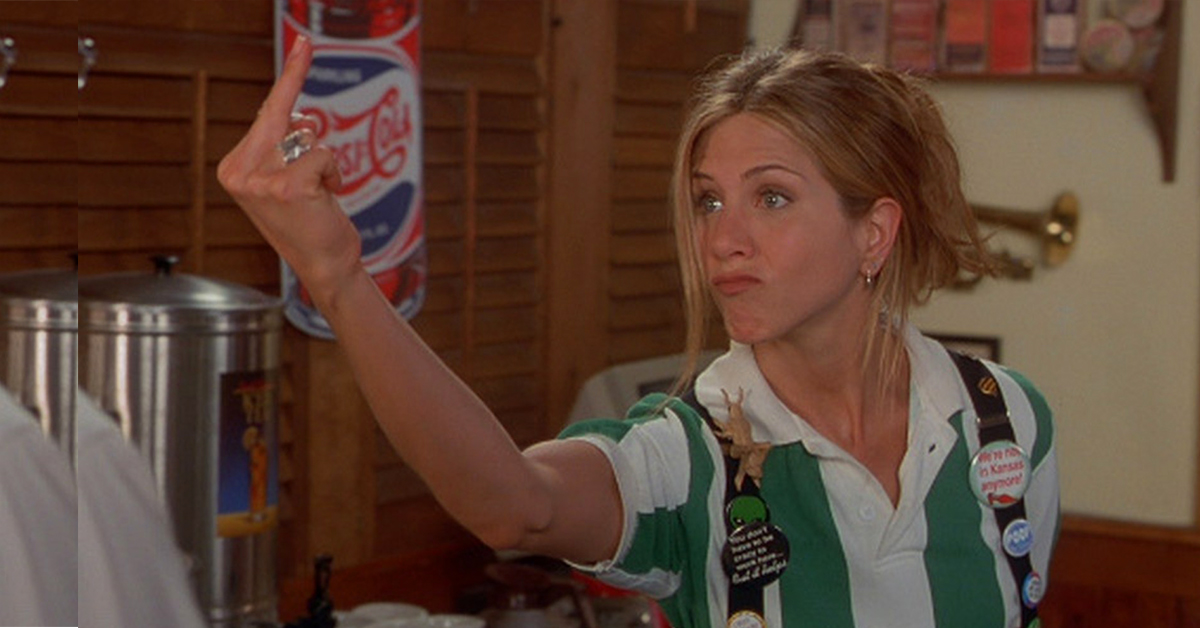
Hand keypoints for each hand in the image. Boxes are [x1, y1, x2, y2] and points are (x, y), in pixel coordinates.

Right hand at [217, 36, 362, 304]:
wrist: (325, 265)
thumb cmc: (310, 223)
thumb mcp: (285, 181)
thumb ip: (280, 148)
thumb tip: (291, 114)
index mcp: (234, 168)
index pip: (265, 112)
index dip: (290, 74)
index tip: (303, 42)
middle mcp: (239, 171)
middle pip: (283, 116)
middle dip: (303, 104)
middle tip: (306, 52)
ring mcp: (259, 179)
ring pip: (308, 139)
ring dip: (323, 164)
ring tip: (317, 196)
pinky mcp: (286, 185)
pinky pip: (323, 155)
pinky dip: (333, 174)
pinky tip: (325, 199)